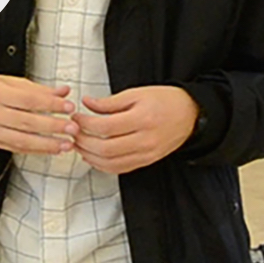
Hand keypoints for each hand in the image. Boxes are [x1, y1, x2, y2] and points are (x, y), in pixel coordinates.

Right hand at [0, 75, 78, 154]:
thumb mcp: (14, 82)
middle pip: (27, 122)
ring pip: (23, 140)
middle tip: (72, 128)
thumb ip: (40, 90)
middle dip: (53, 127)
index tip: (68, 107)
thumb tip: (64, 92)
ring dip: (48, 144)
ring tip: (67, 144)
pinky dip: (37, 150)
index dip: (50, 105)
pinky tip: (52, 149)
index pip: (28, 100)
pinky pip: (18, 149)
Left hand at [71, 86, 199, 173]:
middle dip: (83, 141)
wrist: (191, 114)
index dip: (85, 124)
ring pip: (110, 163)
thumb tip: (87, 104)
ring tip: (78, 143)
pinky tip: (92, 155)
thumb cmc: (164, 100)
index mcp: (142, 119)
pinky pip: (120, 169)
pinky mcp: (147, 161)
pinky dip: (102, 165)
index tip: (76, 117)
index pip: (105, 127)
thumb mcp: (136, 93)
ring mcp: (146, 154)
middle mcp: (145, 140)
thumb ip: (109, 102)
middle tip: (72, 132)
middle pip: (105, 149)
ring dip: (89, 155)